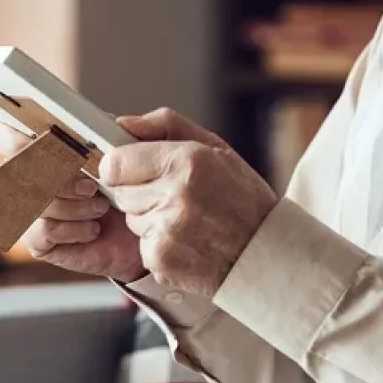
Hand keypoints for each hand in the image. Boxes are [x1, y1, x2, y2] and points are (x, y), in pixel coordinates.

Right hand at [0, 120, 145, 282]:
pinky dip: (71, 228)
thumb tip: (119, 122)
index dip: (13, 134)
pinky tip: (94, 228)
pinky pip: (39, 231)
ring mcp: (35, 208)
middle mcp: (35, 173)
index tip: (49, 139)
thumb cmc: (151, 182)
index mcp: (51, 140)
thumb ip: (153, 124)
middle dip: (49, 170)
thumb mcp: (164, 147)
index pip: (3, 131)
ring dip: (70, 202)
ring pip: (29, 199)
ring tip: (101, 206)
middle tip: (89, 181)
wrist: (156, 232)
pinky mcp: (42, 240)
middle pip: (10, 165)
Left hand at [101, 108, 277, 297]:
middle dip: (139, 191)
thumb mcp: (214, 147)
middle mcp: (175, 196)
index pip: (116, 163)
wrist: (266, 252)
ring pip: (131, 218)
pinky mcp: (161, 260)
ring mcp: (166, 231)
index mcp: (187, 161)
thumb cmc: (242, 197)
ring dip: (149, 217)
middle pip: (121, 191)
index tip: (129, 168)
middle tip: (173, 194)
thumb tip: (122, 123)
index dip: (120, 165)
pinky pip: (142, 245)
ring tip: (185, 218)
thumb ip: (165, 126)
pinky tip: (186, 240)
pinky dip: (158, 243)